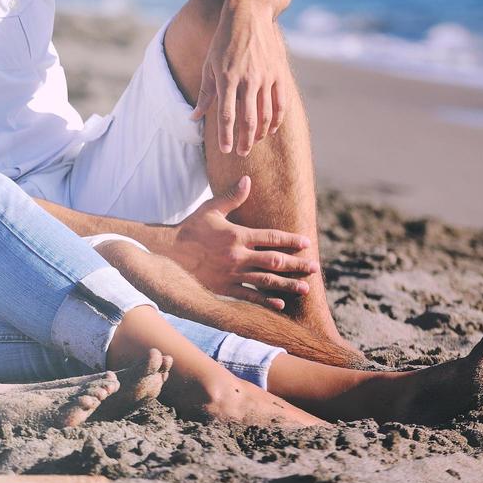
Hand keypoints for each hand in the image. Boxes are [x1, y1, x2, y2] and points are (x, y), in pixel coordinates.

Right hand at [171, 176, 314, 309]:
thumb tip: (247, 180)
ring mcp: (231, 274)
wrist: (167, 252)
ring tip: (304, 288)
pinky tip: (279, 303)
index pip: (271, 238)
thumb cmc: (190, 228)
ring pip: (265, 281)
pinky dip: (265, 300)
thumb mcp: (210, 209)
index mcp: (237, 235)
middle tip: (314, 268)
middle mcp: (238, 256)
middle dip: (297, 265)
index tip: (306, 243)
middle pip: (274, 261)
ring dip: (287, 284)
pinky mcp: (223, 287)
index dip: (291, 240)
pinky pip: (248, 296)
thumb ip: (232, 197)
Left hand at [189, 0, 290, 155]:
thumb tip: (194, 118)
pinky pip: (280, 102)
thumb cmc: (224, 41)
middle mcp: (248, 79)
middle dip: (244, 140)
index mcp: (227, 78)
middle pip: (248, 119)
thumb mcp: (208, 64)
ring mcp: (266, 76)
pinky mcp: (279, 73)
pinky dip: (277, 119)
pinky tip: (270, 129)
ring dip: (259, 132)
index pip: (227, 115)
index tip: (225, 150)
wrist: (250, 15)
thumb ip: (205, 93)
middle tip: (240, 154)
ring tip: (252, 143)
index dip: (226, 135)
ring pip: (266, 114)